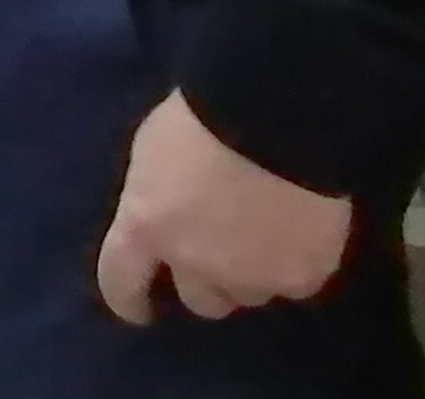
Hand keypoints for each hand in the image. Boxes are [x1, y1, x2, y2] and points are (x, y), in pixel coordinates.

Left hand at [97, 92, 352, 323]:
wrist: (277, 116)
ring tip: (268, 233)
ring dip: (253, 273)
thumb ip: (157, 194)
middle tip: (225, 253)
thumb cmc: (203, 114)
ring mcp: (251, 275)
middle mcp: (194, 262)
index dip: (129, 299)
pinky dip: (297, 263)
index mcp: (145, 225)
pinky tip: (303, 230)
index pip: (121, 280)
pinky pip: (296, 283)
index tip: (141, 309)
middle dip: (208, 282)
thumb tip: (167, 212)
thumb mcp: (155, 149)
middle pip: (199, 299)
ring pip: (250, 294)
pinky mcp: (302, 276)